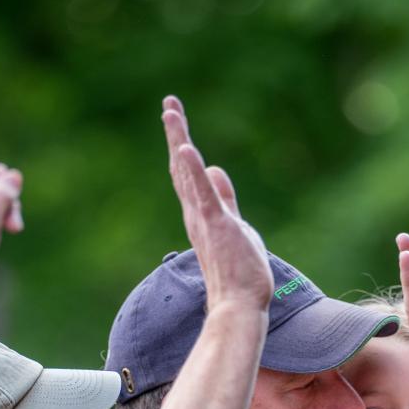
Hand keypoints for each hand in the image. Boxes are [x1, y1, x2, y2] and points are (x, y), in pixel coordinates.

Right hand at [162, 96, 273, 314]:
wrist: (238, 305)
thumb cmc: (238, 273)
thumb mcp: (234, 225)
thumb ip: (224, 198)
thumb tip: (215, 168)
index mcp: (200, 214)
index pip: (187, 175)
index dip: (182, 147)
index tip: (176, 119)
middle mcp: (195, 214)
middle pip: (182, 167)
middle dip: (176, 134)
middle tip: (170, 104)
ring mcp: (204, 219)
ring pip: (187, 174)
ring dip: (179, 141)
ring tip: (171, 112)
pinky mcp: (217, 225)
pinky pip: (203, 194)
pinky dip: (193, 171)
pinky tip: (186, 149)